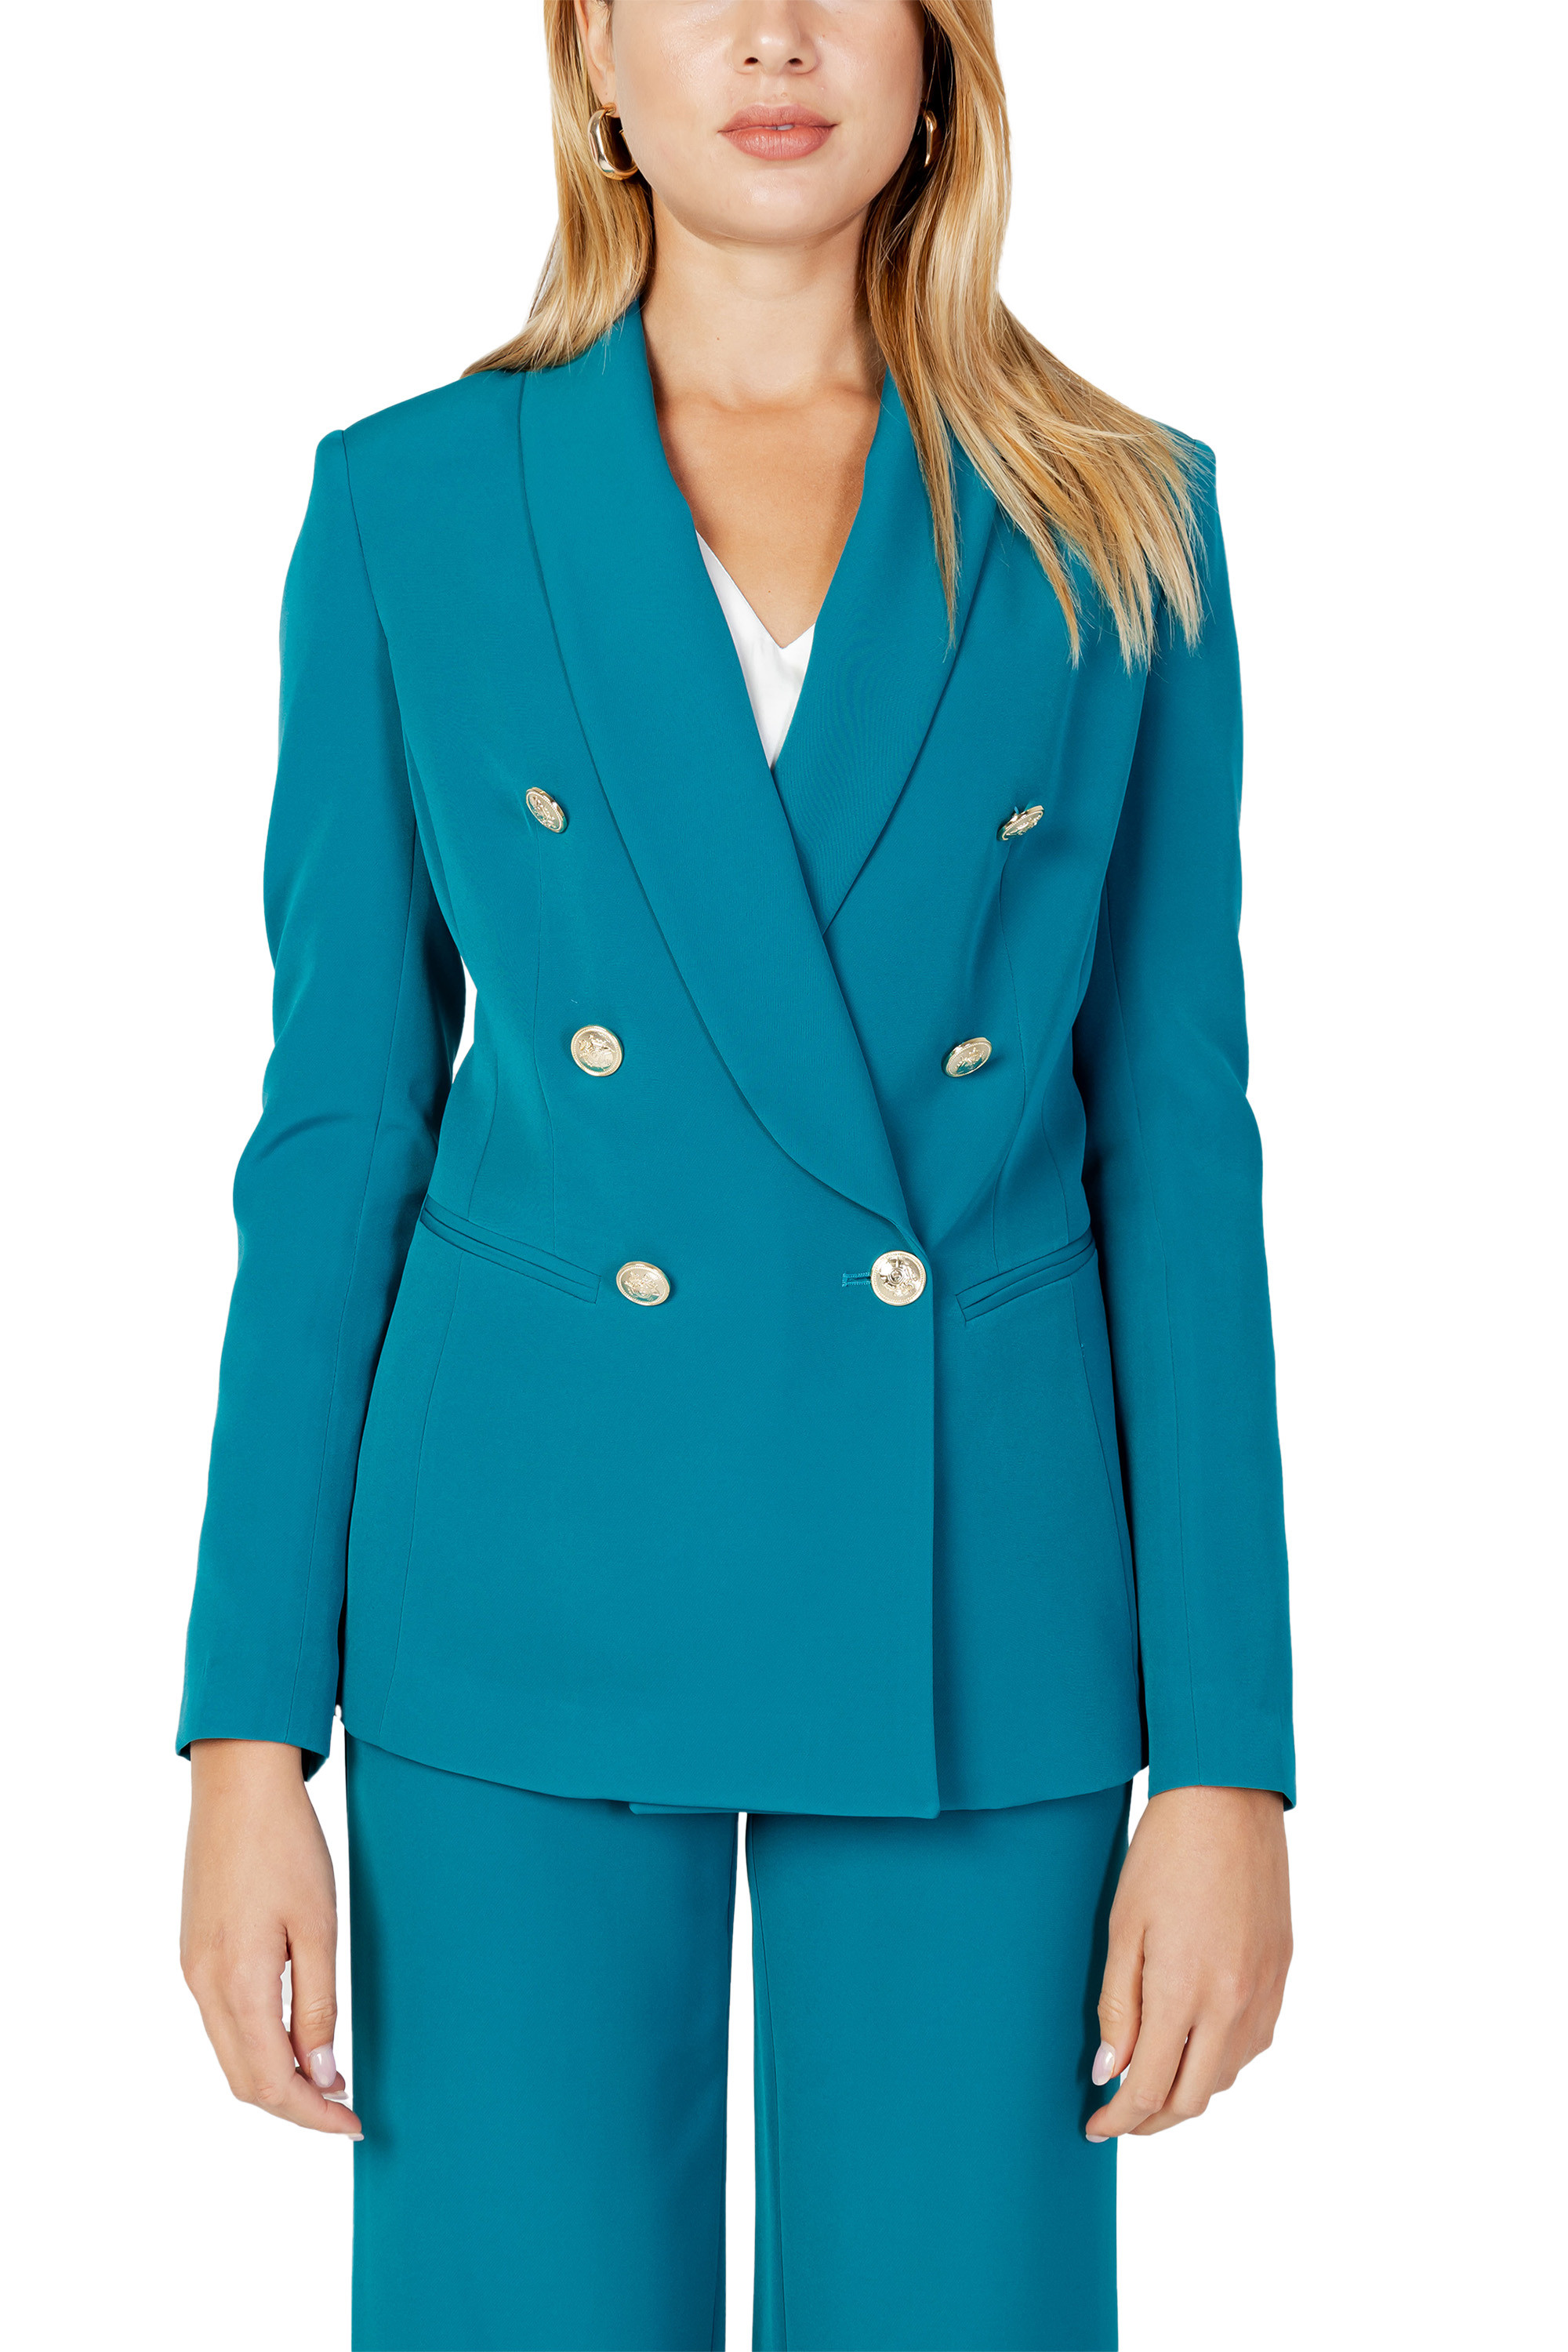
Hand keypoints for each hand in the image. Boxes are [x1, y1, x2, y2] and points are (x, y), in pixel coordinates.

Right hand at [180, 1739, 361, 2137]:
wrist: (237, 1784)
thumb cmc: (286, 1844)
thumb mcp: (318, 1924)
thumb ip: (318, 2004)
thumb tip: (323, 2074)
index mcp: (236, 1983)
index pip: (271, 2082)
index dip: (313, 2115)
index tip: (354, 2125)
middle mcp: (204, 1985)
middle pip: (244, 2080)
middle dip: (295, 2106)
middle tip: (346, 2110)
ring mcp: (193, 1969)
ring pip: (231, 2054)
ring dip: (276, 2078)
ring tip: (329, 2079)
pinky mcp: (195, 1950)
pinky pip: (223, 2021)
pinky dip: (258, 2044)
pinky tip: (294, 2035)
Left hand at [1086, 1784, 1290, 2140]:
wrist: (1228, 1802)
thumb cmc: (1165, 1854)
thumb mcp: (1124, 1928)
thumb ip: (1118, 2007)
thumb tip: (1110, 2072)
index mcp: (1187, 1992)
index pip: (1151, 2088)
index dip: (1119, 2119)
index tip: (1095, 2127)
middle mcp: (1234, 2004)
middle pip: (1193, 2097)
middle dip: (1152, 2120)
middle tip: (1118, 2117)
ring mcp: (1264, 1991)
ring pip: (1227, 2076)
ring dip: (1188, 2091)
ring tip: (1150, 2080)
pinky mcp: (1281, 1973)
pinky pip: (1253, 2043)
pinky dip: (1220, 2060)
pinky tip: (1195, 2043)